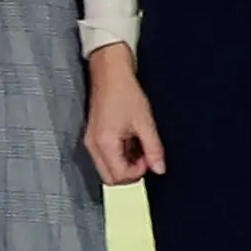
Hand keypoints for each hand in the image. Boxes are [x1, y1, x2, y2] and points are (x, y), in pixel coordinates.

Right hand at [84, 43, 163, 183]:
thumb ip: (153, 149)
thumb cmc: (125, 92)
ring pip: (107, 168)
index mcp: (104, 143)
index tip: (149, 158)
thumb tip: (160, 169)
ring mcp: (91, 141)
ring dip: (124, 164)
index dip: (138, 172)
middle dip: (130, 173)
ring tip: (137, 145)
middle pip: (110, 177)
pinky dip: (119, 155)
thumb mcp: (145, 122)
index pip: (119, 176)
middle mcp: (93, 146)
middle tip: (144, 156)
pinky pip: (105, 157)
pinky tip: (129, 140)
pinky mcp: (93, 137)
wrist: (110, 73)